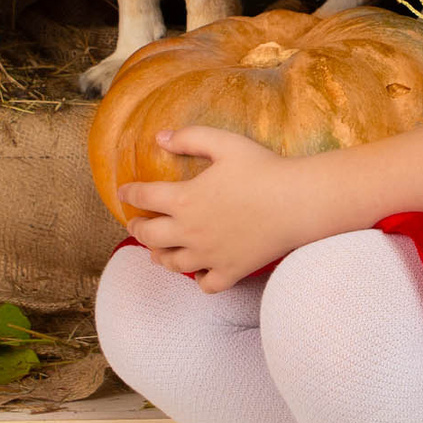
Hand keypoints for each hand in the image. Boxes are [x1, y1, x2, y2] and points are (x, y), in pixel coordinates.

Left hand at [121, 127, 338, 292]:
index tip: (124, 192)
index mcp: (184, 200)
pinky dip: (199, 279)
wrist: (298, 202)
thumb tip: (160, 138)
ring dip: (160, 256)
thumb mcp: (224, 143)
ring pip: (172, 264)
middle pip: (148, 237)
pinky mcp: (231, 271)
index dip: (129, 193)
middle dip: (138, 229)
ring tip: (159, 251)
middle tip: (137, 223)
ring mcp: (209, 256)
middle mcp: (189, 232)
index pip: (143, 198)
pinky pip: (205, 284)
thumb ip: (190, 138)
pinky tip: (200, 269)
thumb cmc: (263, 169)